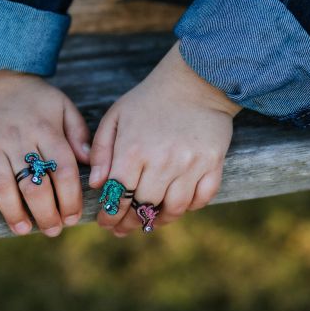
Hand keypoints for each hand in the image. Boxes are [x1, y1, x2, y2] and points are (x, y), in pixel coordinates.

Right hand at [0, 71, 89, 236]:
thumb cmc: (30, 96)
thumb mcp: (61, 105)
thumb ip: (78, 134)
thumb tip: (91, 164)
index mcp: (45, 129)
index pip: (62, 171)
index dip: (70, 199)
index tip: (72, 217)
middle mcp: (17, 137)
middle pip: (33, 184)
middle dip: (45, 213)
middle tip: (51, 229)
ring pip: (1, 184)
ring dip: (13, 211)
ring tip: (23, 228)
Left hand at [89, 42, 240, 235]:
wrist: (194, 81)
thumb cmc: (148, 100)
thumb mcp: (115, 118)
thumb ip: (101, 151)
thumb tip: (97, 184)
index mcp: (133, 151)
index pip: (117, 196)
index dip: (110, 215)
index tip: (106, 223)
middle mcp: (161, 161)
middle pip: (143, 207)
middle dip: (130, 223)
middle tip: (123, 229)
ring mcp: (190, 164)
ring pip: (174, 209)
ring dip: (159, 220)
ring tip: (149, 222)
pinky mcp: (213, 163)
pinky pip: (202, 199)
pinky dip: (189, 208)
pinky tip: (176, 206)